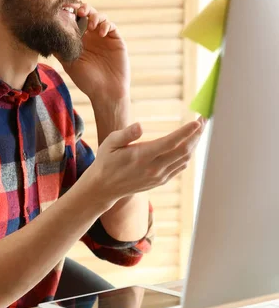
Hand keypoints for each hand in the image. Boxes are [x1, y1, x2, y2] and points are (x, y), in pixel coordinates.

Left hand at [57, 3, 129, 101]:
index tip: (65, 9)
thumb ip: (59, 50)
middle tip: (79, 11)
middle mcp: (92, 36)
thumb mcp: (69, 64)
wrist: (106, 92)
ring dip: (95, 16)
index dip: (71, 12)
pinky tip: (101, 33)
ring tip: (90, 25)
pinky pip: (111, 26)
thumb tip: (44, 37)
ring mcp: (104, 37)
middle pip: (88, 14)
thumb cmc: (86, 81)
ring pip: (100, 17)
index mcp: (80, 40)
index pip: (75, 20)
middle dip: (84, 8)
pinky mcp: (116, 40)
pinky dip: (106, 25)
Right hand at [88, 117, 205, 206]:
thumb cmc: (106, 161)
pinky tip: (189, 144)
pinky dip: (188, 154)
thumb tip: (140, 126)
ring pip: (185, 159)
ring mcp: (159, 176)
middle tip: (203, 119)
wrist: (104, 187)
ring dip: (194, 144)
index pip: (170, 143)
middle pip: (183, 151)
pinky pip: (180, 167)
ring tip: (198, 130)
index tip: (197, 122)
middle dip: (197, 135)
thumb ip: (126, 134)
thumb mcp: (110, 143)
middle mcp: (153, 168)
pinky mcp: (161, 181)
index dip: (186, 132)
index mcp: (141, 156)